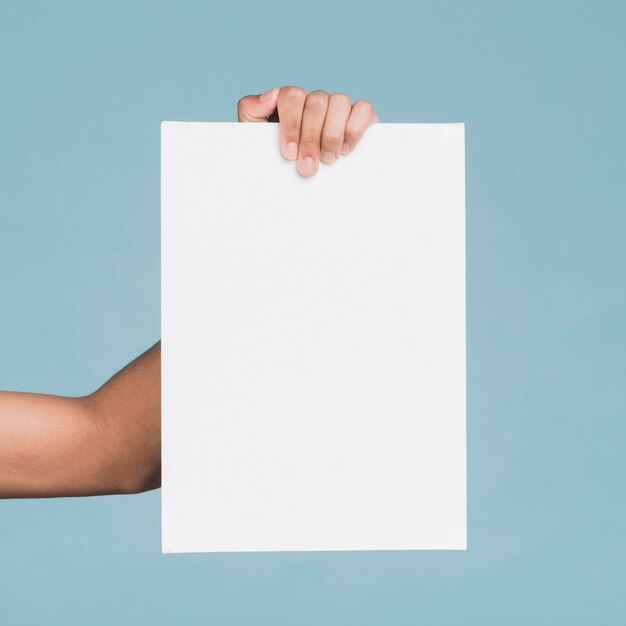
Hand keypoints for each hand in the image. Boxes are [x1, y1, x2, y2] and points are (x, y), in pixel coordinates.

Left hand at [237, 86, 378, 176]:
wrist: (294, 187)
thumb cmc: (276, 159)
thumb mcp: (255, 137)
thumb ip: (251, 111)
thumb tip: (270, 95)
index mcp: (291, 102)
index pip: (291, 96)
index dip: (291, 124)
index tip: (289, 153)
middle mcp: (315, 101)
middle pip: (316, 103)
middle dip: (311, 139)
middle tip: (307, 167)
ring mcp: (338, 107)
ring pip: (339, 102)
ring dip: (332, 134)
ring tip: (328, 160)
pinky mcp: (361, 117)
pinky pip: (363, 109)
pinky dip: (355, 128)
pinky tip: (345, 149)